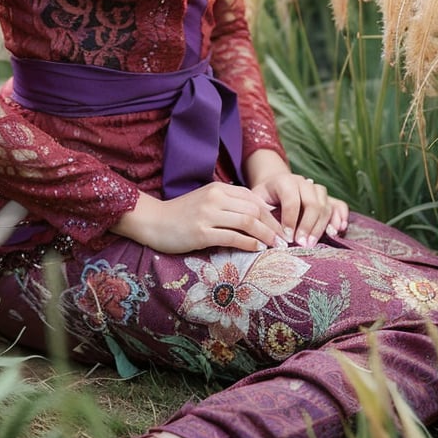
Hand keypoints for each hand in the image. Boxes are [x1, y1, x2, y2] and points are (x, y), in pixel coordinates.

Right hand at [112, 183, 287, 253]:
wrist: (153, 221)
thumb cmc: (182, 214)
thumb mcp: (207, 201)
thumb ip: (229, 204)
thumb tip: (258, 214)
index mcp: (218, 188)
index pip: (253, 198)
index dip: (271, 213)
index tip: (282, 226)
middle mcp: (214, 198)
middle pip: (254, 209)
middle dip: (273, 225)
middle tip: (285, 239)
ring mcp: (207, 215)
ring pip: (247, 222)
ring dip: (266, 235)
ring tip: (276, 246)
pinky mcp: (200, 232)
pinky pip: (232, 237)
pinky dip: (249, 243)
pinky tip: (257, 249)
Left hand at [250, 170, 348, 246]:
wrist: (274, 187)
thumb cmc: (264, 199)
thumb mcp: (256, 202)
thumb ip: (263, 215)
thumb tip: (271, 235)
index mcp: (284, 181)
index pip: (292, 200)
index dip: (290, 220)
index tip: (287, 238)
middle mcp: (303, 182)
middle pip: (312, 203)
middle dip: (308, 226)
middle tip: (303, 244)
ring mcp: (317, 189)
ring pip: (325, 205)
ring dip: (321, 226)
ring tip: (313, 243)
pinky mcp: (327, 197)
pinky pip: (339, 204)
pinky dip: (340, 217)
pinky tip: (338, 230)